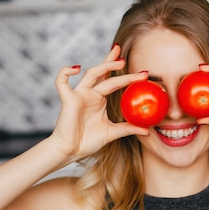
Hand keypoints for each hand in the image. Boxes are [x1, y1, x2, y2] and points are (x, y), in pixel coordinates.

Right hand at [50, 45, 148, 160]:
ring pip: (91, 73)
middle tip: (128, 58)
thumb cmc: (88, 141)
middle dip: (115, 63)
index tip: (144, 74)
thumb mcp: (112, 132)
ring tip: (120, 61)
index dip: (127, 75)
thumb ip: (128, 128)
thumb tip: (147, 130)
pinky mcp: (67, 99)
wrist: (71, 151)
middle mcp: (90, 93)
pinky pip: (61, 81)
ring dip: (105, 65)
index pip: (113, 80)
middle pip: (103, 72)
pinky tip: (76, 68)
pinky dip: (65, 72)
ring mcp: (79, 94)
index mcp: (100, 98)